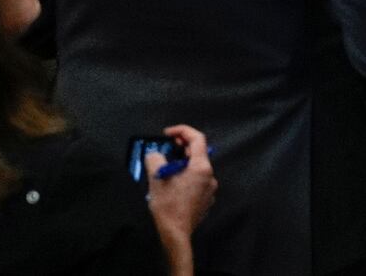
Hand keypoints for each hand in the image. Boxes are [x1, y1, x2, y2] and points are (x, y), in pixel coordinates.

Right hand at [145, 125, 216, 250]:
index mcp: (201, 167)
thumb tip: (155, 154)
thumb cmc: (167, 205)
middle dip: (181, 149)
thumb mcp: (156, 178)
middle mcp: (210, 176)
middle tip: (165, 151)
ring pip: (197, 170)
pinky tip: (173, 187)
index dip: (182, 131)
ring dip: (182, 166)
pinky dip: (186, 179)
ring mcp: (210, 190)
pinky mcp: (206, 201)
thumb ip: (155, 160)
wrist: (176, 234)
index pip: (197, 138)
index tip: (167, 133)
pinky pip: (197, 183)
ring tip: (166, 171)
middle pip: (197, 154)